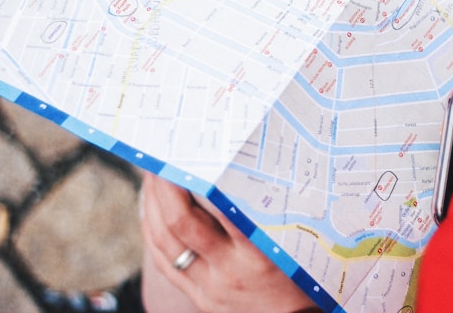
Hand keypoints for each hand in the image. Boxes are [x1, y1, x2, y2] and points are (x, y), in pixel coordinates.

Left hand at [140, 173, 316, 312]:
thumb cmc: (302, 276)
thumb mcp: (291, 242)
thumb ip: (269, 213)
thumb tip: (244, 170)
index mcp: (258, 253)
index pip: (220, 209)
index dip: (196, 181)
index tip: (188, 156)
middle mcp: (229, 270)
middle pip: (182, 224)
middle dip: (165, 188)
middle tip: (160, 161)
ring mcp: (209, 286)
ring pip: (165, 242)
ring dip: (153, 207)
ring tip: (152, 180)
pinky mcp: (198, 296)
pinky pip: (164, 262)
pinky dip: (152, 233)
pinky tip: (151, 213)